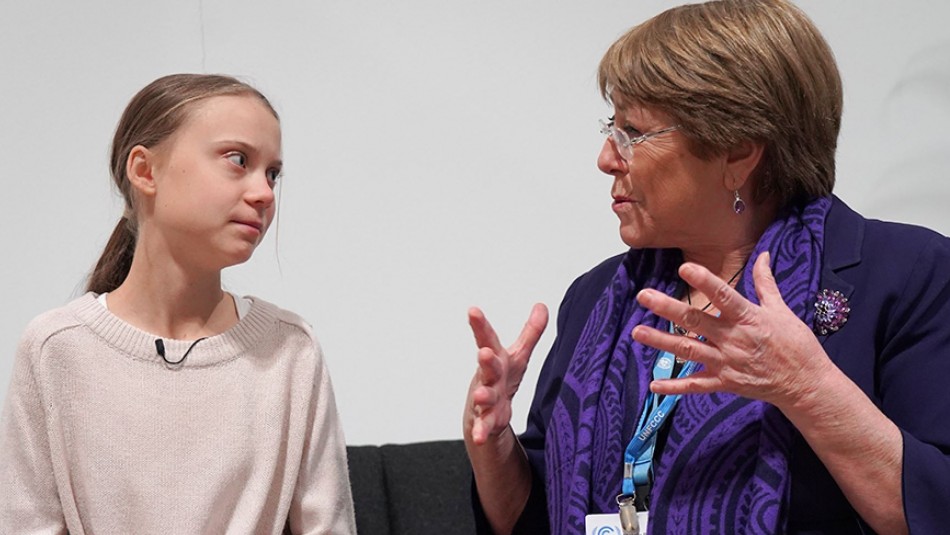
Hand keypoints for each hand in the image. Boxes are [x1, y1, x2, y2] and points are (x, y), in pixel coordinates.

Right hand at [464, 304, 547, 444]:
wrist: (486, 411)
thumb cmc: (503, 378)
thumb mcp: (518, 355)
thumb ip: (530, 332)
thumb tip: (542, 305)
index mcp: (496, 359)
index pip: (487, 338)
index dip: (480, 324)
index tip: (472, 310)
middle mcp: (488, 377)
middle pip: (487, 367)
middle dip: (485, 360)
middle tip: (483, 352)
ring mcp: (486, 399)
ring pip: (483, 397)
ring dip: (482, 395)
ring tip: (480, 395)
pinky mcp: (487, 420)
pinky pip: (484, 426)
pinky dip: (481, 431)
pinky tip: (480, 436)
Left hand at [631, 252, 835, 408]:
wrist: (806, 384)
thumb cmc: (795, 344)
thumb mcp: (782, 310)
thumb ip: (765, 283)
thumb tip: (763, 255)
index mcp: (748, 318)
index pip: (724, 296)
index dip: (705, 282)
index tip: (684, 269)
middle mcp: (733, 339)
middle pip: (696, 321)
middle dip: (667, 308)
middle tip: (643, 296)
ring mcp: (727, 363)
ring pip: (688, 351)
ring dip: (661, 342)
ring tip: (636, 332)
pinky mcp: (725, 383)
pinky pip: (696, 386)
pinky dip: (675, 386)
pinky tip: (654, 385)